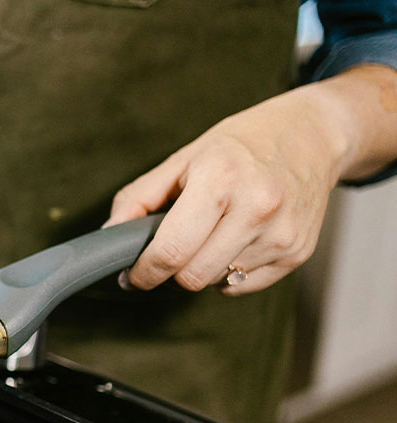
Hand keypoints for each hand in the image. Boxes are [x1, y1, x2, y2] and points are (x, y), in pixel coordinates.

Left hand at [105, 82, 354, 294]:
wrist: (312, 136)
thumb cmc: (240, 145)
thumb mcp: (183, 158)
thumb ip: (139, 198)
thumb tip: (109, 234)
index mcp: (220, 180)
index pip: (171, 251)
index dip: (144, 272)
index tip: (132, 275)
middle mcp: (256, 209)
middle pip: (192, 276)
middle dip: (171, 271)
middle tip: (168, 250)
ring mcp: (282, 235)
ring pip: (217, 283)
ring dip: (201, 268)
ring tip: (210, 232)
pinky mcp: (298, 253)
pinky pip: (243, 286)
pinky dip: (228, 272)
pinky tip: (234, 240)